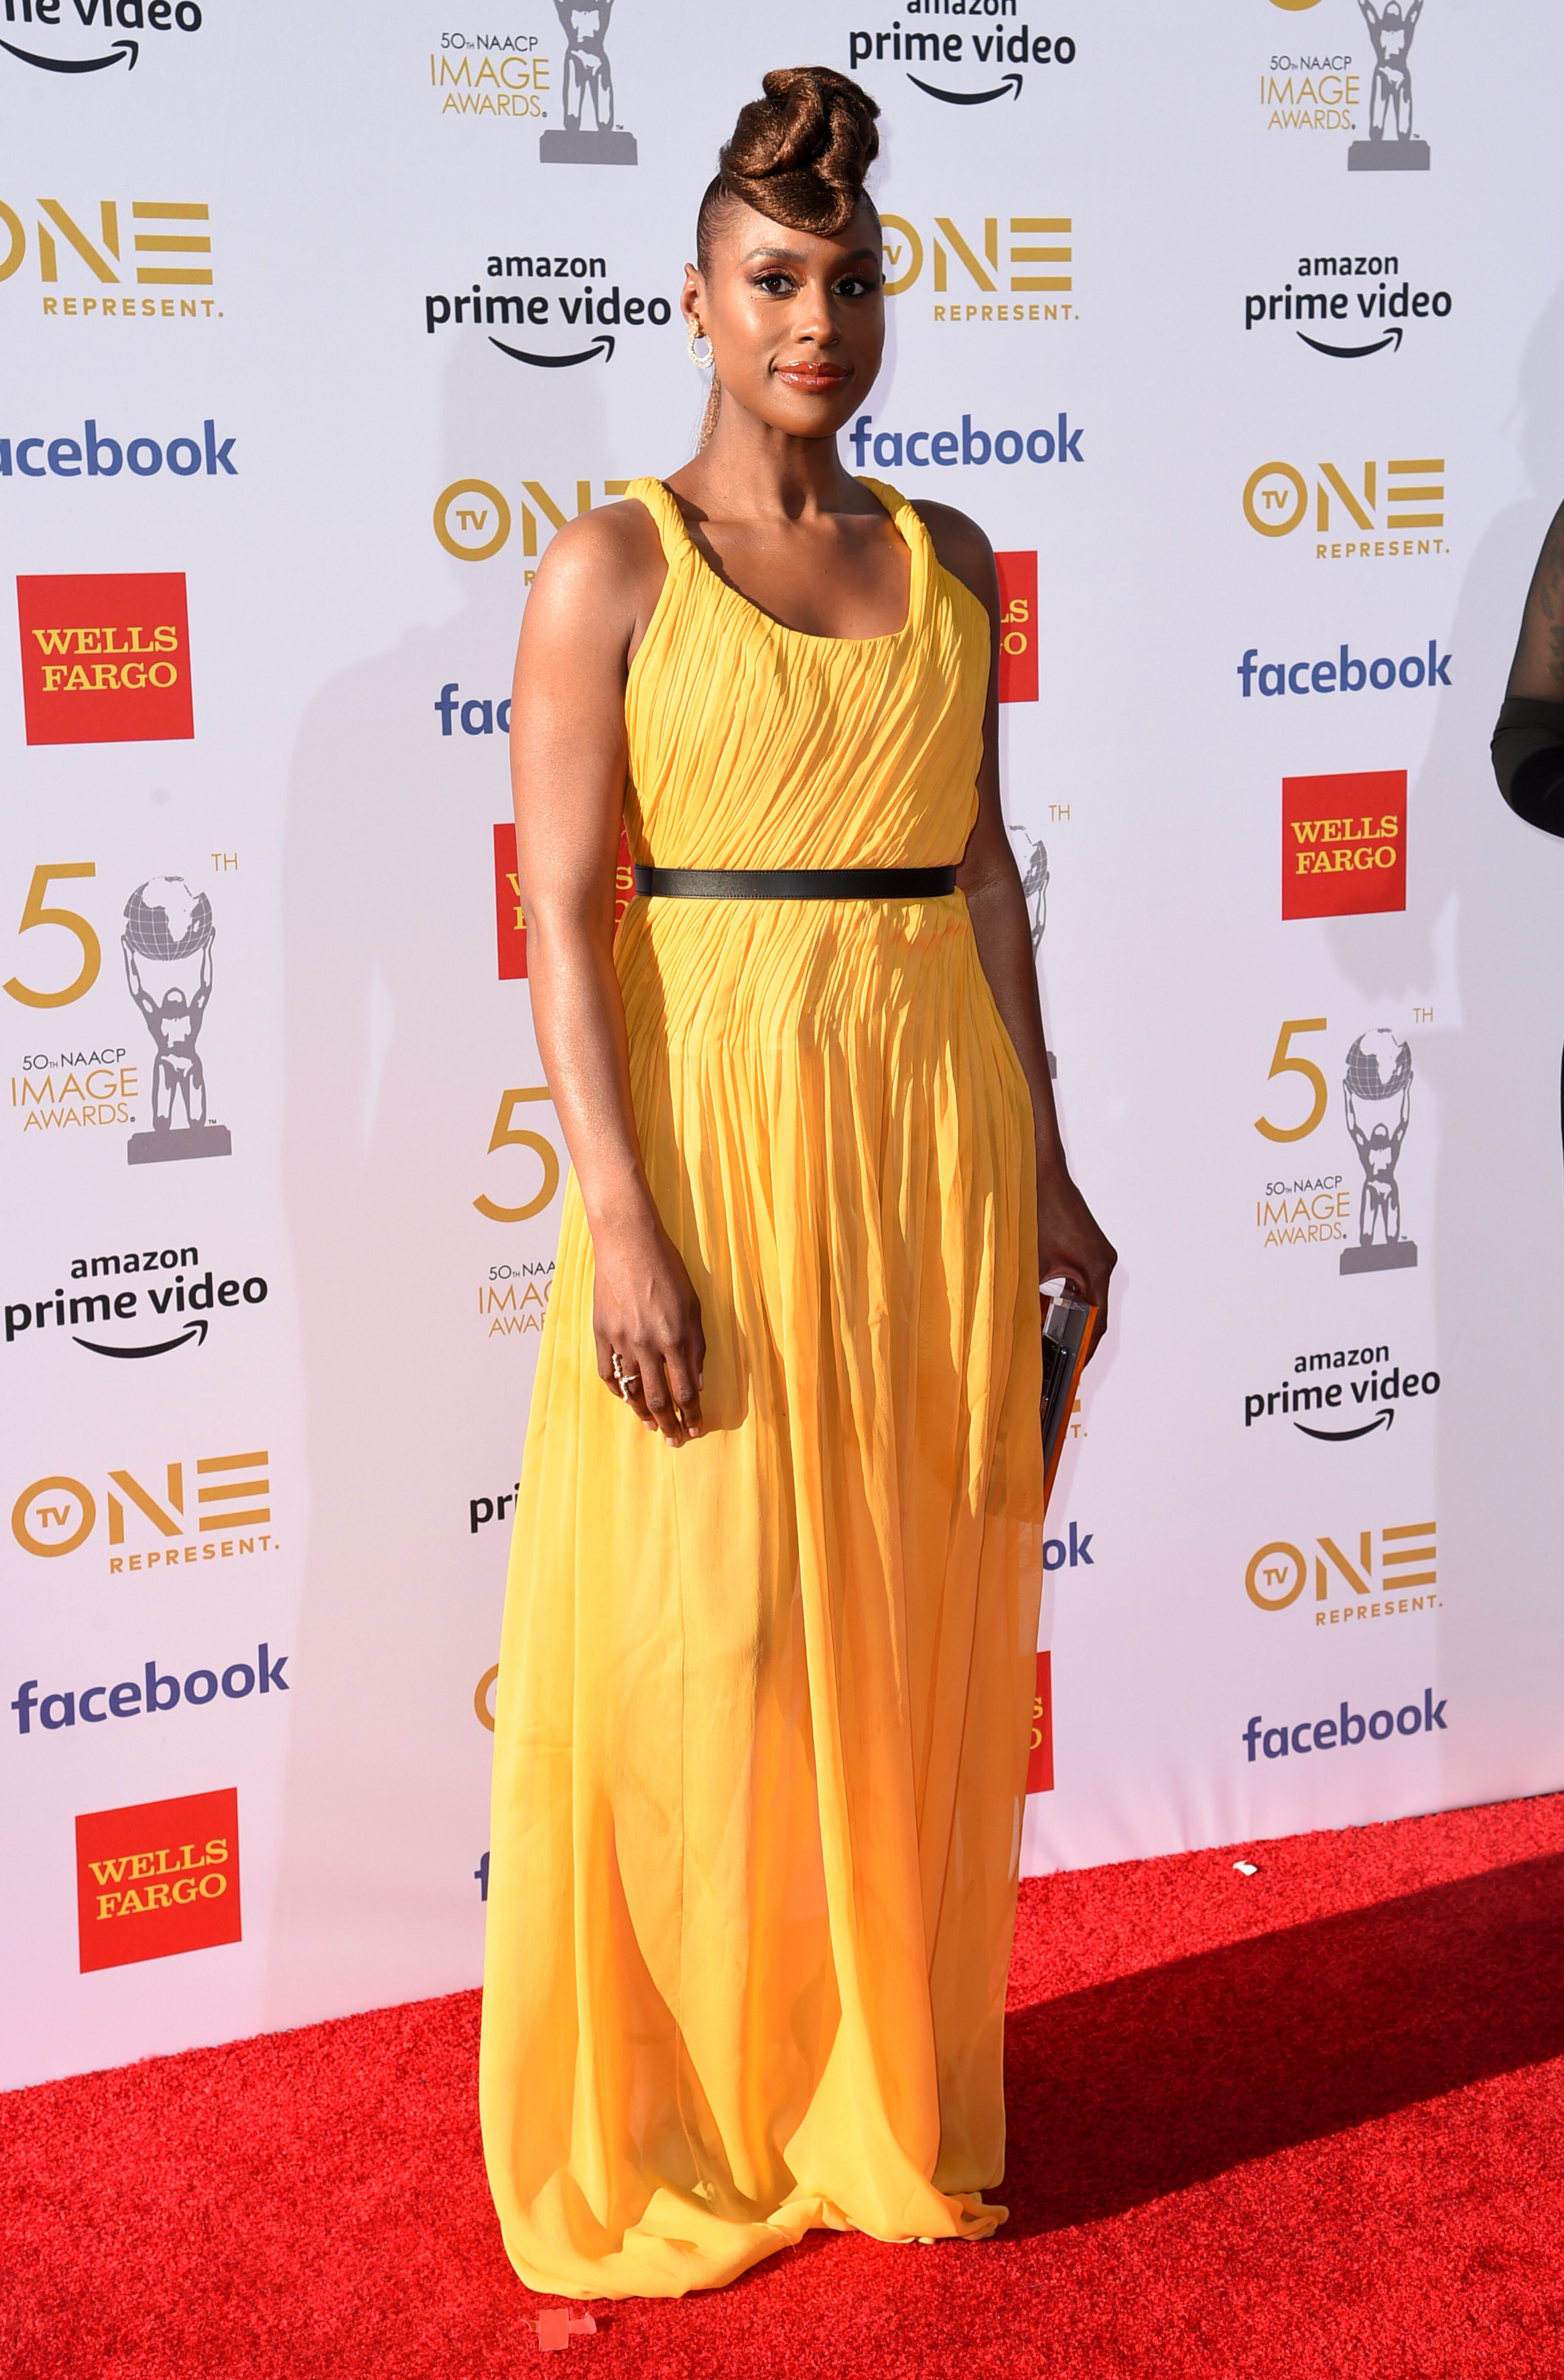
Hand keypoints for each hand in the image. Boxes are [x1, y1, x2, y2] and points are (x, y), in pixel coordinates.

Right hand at [591, 1207, 705, 1445]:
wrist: (628, 1242)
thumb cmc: (667, 1268)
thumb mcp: (694, 1305)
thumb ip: (697, 1346)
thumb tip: (696, 1382)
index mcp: (675, 1338)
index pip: (685, 1391)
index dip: (692, 1415)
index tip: (697, 1429)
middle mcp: (647, 1345)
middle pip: (658, 1399)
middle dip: (670, 1425)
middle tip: (676, 1440)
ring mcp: (621, 1341)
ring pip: (632, 1390)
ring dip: (644, 1414)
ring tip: (653, 1427)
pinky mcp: (601, 1333)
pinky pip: (608, 1372)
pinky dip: (618, 1390)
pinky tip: (627, 1398)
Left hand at [1036, 1161, 1115, 1363]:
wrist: (1040, 1173)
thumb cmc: (1035, 1212)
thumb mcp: (1030, 1263)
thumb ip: (1031, 1297)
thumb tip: (1024, 1332)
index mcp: (1096, 1268)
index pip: (1097, 1321)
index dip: (1085, 1350)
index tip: (1074, 1372)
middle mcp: (1104, 1263)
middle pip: (1096, 1313)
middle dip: (1078, 1339)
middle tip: (1061, 1366)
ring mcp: (1099, 1256)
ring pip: (1089, 1298)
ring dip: (1073, 1319)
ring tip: (1054, 1345)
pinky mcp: (1089, 1250)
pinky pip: (1084, 1283)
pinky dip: (1070, 1300)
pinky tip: (1050, 1313)